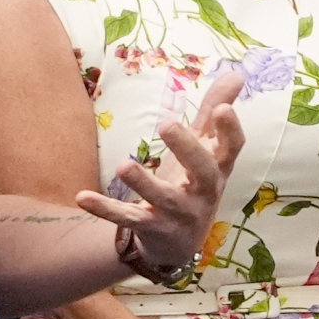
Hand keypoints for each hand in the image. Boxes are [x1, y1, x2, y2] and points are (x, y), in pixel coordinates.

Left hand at [82, 66, 247, 275]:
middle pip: (203, 171)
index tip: (224, 110)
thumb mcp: (207, 151)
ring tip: (124, 165)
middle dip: (187, 149)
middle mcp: (204, 191)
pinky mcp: (152, 228)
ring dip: (145, 183)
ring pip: (164, 199)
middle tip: (168, 124)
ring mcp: (179, 213)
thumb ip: (216, 113)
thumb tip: (236, 74)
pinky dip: (106, 209)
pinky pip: (128, 219)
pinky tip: (82, 197)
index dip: (231, 131)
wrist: (178, 244)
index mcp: (217, 168)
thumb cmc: (193, 185)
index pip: (232, 148)